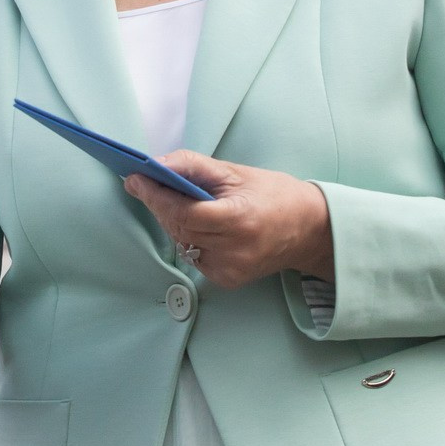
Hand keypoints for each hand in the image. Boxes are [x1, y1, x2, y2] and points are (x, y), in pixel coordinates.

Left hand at [123, 152, 331, 290]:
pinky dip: (188, 238)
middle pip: (178, 228)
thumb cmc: (274, 194)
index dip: (155, 196)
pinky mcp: (228, 280)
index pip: (183, 212)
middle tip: (144, 184)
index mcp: (238, 220)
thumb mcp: (235, 172)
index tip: (135, 180)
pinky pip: (194, 256)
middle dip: (158, 205)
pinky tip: (194, 223)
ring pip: (182, 243)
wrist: (309, 229)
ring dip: (172, 221)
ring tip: (168, 199)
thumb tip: (156, 165)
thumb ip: (194, 166)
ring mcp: (230, 270)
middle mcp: (234, 251)